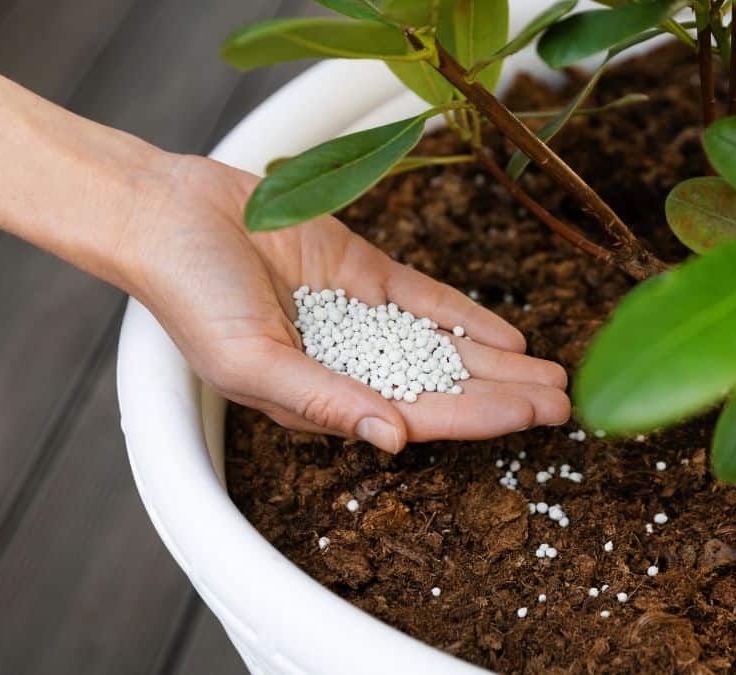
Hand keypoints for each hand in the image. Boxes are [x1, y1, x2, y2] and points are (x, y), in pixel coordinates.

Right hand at [125, 154, 569, 451]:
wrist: (170, 216)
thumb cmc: (192, 298)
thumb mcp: (251, 361)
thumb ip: (323, 400)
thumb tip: (392, 438)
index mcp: (323, 398)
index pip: (418, 415)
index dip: (478, 417)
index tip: (532, 418)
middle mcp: (350, 364)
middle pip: (444, 386)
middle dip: (505, 396)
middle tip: (565, 403)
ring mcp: (362, 318)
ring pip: (445, 347)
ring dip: (498, 362)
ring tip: (553, 374)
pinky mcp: (364, 273)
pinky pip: (426, 300)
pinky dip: (466, 315)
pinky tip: (508, 333)